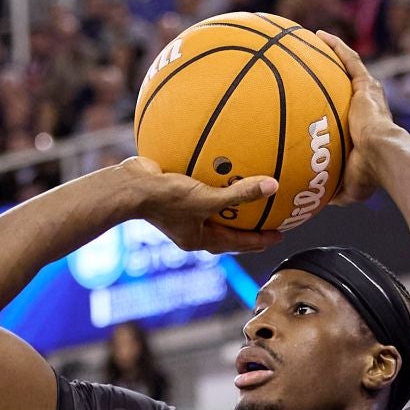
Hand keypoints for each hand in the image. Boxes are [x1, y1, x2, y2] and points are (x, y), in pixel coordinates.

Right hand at [115, 157, 281, 254]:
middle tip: (268, 221)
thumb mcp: (208, 198)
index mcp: (200, 240)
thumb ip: (241, 194)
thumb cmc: (166, 198)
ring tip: (248, 196)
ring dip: (230, 206)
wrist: (129, 187)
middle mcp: (191, 229)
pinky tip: (220, 165)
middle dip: (248, 228)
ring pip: (212, 212)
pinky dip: (213, 182)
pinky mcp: (174, 194)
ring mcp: (181, 213)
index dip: (260, 240)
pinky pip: (200, 189)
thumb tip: (273, 186)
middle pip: (227, 232)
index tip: (279, 236)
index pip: (238, 244)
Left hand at [315, 31, 398, 207]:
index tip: (318, 103)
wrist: (384, 157)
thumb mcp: (346, 186)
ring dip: (333, 54)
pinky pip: (349, 60)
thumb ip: (332, 189)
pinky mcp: (366, 86)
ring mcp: (368, 95)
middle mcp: (367, 108)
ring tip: (314, 42)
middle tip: (312, 68)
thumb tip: (315, 201)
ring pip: (348, 67)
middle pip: (346, 86)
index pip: (347, 114)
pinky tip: (319, 36)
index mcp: (364, 129)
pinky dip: (335, 47)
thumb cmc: (369, 175)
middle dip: (331, 76)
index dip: (334, 106)